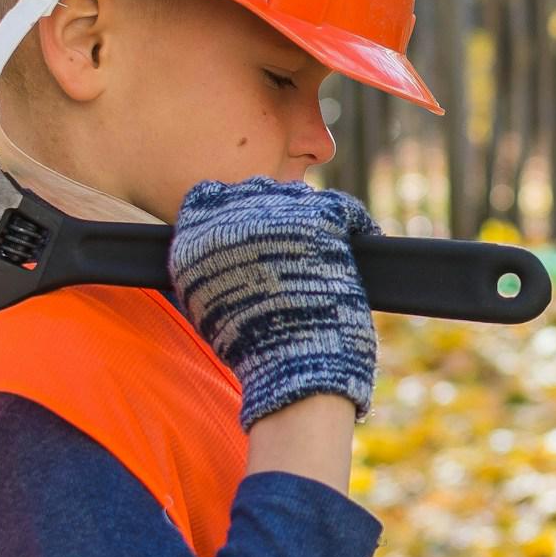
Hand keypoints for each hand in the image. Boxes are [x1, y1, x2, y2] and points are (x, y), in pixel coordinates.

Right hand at [166, 177, 380, 427]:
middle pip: (256, 192)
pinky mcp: (320, 217)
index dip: (233, 210)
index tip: (251, 230)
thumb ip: (207, 270)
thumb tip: (221, 255)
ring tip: (320, 250)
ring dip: (308, 214)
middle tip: (292, 244)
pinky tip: (359, 238)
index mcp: (196, 236)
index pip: (209, 197)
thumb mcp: (209, 307)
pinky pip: (343, 206)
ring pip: (296, 196)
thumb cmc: (254, 349)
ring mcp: (276, 211)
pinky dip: (354, 222)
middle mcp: (231, 214)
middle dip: (273, 212)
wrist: (293, 364)